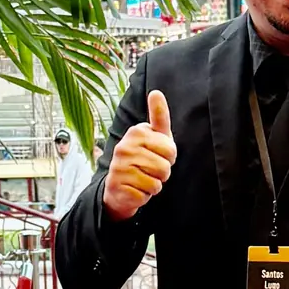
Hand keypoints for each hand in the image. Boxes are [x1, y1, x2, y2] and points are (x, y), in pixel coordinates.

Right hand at [102, 88, 175, 220]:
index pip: (170, 149)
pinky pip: (146, 195)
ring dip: (154, 185)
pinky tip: (135, 189)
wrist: (118, 186)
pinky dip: (144, 196)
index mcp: (136, 132)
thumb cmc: (142, 158)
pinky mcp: (117, 186)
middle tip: (150, 170)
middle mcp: (125, 147)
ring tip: (143, 179)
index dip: (169, 157)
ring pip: (156, 183)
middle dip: (162, 173)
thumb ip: (158, 116)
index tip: (157, 154)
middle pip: (165, 167)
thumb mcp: (153, 136)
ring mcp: (119, 167)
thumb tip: (156, 91)